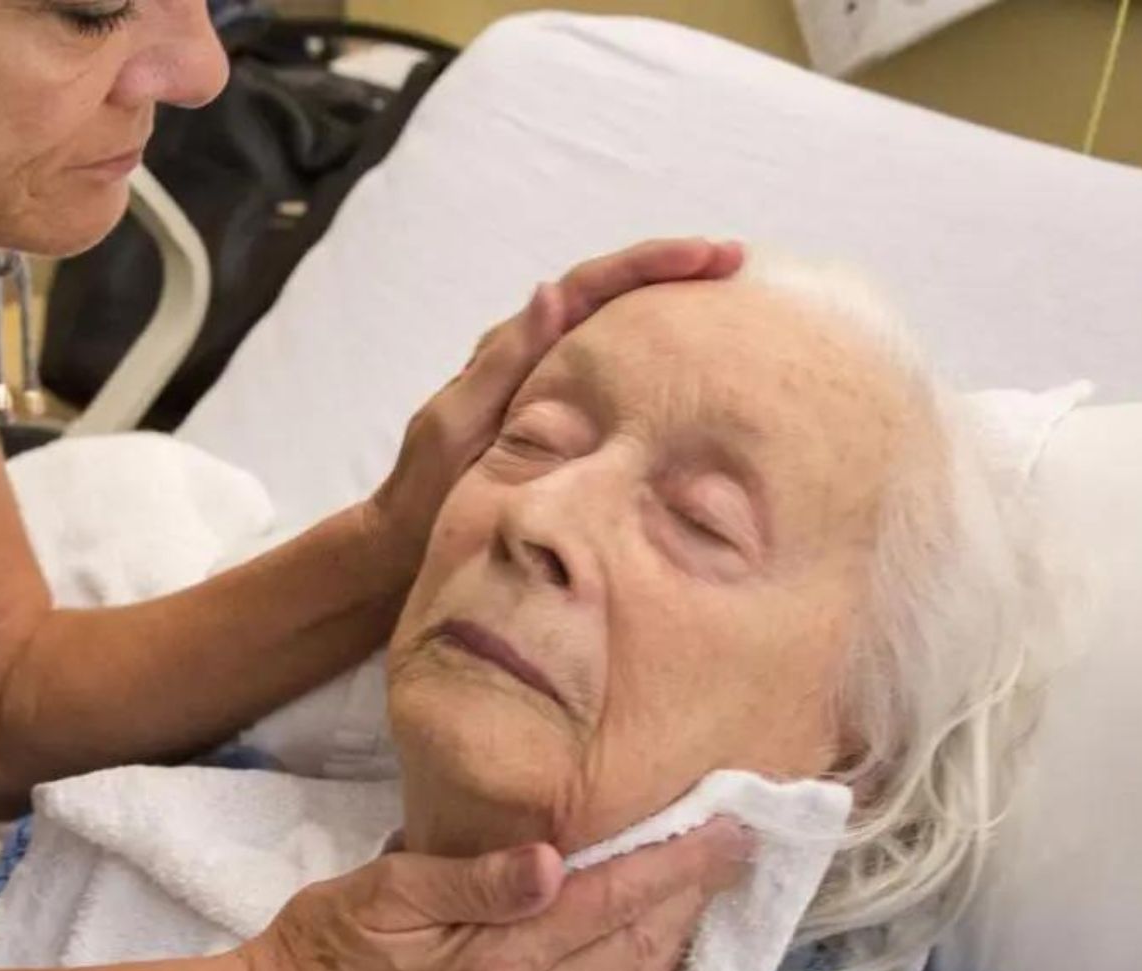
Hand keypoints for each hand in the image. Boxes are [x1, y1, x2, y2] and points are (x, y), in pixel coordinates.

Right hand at [236, 818, 752, 970]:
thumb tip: (547, 861)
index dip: (677, 864)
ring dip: (676, 939)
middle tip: (736, 847)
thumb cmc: (329, 940)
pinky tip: (656, 955)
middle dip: (692, 895)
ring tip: (706, 890)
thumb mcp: (386, 891)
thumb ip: (472, 878)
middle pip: (636, 947)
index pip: (610, 901)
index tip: (729, 828)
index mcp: (497, 962)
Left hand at [366, 238, 744, 570]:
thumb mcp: (458, 423)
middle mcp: (537, 356)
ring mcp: (552, 387)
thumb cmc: (426, 489)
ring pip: (618, 331)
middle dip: (672, 271)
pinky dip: (658, 365)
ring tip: (731, 294)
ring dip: (669, 308)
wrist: (406, 544)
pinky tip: (696, 373)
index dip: (647, 264)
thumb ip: (504, 362)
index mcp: (514, 347)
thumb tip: (552, 291)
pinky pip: (618, 381)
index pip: (589, 287)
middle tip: (736, 259)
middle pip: (612, 295)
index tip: (708, 255)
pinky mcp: (564, 424)